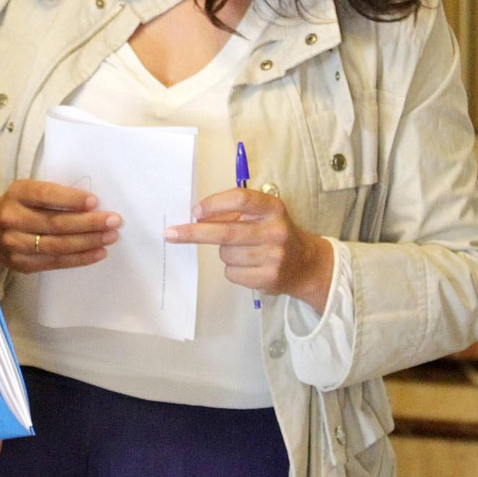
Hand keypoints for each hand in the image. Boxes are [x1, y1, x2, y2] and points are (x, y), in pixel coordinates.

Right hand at [0, 179, 119, 273]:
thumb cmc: (16, 207)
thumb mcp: (26, 192)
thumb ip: (51, 195)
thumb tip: (92, 204)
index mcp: (16, 194)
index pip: (45, 194)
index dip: (70, 199)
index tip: (94, 201)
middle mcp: (12, 218)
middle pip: (55, 223)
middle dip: (88, 223)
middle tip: (114, 221)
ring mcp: (15, 244)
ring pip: (57, 245)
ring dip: (88, 242)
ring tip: (111, 237)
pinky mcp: (22, 264)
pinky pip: (55, 262)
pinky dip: (79, 259)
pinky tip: (98, 253)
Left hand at [164, 188, 334, 312]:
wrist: (307, 265)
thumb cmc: (275, 234)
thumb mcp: (263, 215)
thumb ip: (236, 213)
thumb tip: (198, 218)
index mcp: (273, 208)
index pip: (240, 199)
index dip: (214, 204)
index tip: (195, 211)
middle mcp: (276, 230)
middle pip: (226, 231)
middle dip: (194, 233)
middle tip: (171, 233)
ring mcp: (274, 256)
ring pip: (226, 254)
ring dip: (224, 253)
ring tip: (244, 251)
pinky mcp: (269, 277)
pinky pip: (232, 273)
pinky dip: (233, 269)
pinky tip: (249, 266)